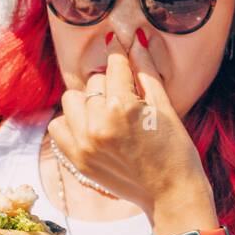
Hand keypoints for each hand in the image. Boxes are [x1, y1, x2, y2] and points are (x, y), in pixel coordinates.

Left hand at [48, 35, 208, 215]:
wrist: (171, 194)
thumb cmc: (176, 150)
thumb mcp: (165, 106)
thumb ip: (146, 72)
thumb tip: (136, 40)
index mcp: (122, 107)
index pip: (115, 66)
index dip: (121, 54)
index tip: (120, 44)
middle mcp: (98, 124)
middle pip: (93, 82)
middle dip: (110, 84)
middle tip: (126, 96)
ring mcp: (84, 144)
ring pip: (71, 100)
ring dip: (87, 101)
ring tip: (107, 113)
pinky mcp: (76, 160)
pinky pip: (58, 126)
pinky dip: (71, 122)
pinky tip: (91, 127)